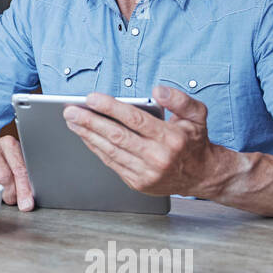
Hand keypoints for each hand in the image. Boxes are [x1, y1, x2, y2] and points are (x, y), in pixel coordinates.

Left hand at [62, 86, 230, 197]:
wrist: (202, 175)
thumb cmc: (195, 141)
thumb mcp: (197, 114)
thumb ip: (179, 99)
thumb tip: (157, 90)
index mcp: (171, 138)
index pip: (135, 120)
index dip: (110, 108)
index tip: (90, 98)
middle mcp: (158, 157)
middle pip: (117, 136)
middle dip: (90, 122)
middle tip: (70, 111)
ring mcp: (146, 173)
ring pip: (110, 151)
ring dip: (88, 135)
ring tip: (73, 121)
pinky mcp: (138, 183)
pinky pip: (111, 163)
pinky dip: (96, 148)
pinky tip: (86, 137)